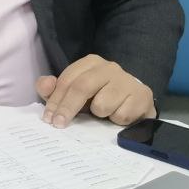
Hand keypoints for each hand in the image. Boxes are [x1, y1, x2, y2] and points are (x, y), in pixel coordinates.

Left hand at [35, 55, 155, 128]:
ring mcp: (128, 80)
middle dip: (68, 108)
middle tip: (60, 124)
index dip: (55, 100)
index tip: (48, 119)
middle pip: (82, 87)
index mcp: (91, 63)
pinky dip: (117, 121)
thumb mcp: (74, 94)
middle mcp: (110, 67)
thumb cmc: (100, 97)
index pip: (68, 80)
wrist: (135, 102)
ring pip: (103, 105)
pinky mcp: (143, 95)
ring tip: (104, 115)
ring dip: (99, 115)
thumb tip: (44, 85)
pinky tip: (120, 116)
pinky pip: (122, 115)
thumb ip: (54, 89)